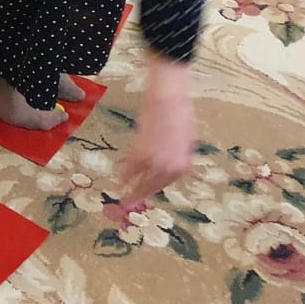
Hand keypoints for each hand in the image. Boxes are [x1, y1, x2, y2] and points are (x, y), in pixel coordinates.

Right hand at [120, 56, 196, 201]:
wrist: (170, 99)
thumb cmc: (181, 115)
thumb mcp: (186, 142)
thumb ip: (177, 158)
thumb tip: (169, 167)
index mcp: (184, 167)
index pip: (166, 184)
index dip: (152, 190)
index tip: (144, 195)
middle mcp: (171, 169)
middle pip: (152, 187)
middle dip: (139, 196)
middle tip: (128, 204)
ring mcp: (156, 162)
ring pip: (140, 181)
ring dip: (129, 189)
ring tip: (121, 195)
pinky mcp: (141, 153)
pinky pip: (130, 169)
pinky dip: (123, 174)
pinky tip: (119, 179)